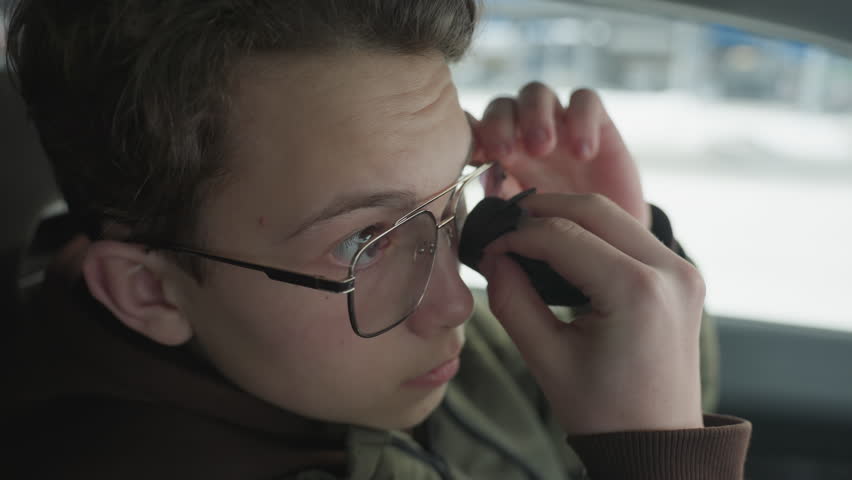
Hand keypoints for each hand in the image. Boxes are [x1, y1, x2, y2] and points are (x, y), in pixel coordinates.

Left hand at [471, 85, 649, 227]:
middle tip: (504, 153)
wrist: (608, 239)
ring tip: (543, 148)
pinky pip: (585, 99)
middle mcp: (524, 135)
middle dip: (498, 124)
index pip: (474, 129)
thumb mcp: (527, 228)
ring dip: (534, 114)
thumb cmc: (563, 234)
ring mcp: (558, 124)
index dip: (468, 133)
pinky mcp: (596, 122)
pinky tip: (584, 153)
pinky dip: (582, 119)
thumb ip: (501, 213)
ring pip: (536, 93)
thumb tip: (477, 213)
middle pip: (501, 106)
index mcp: (499, 157)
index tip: (472, 154)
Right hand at [478, 193, 704, 435]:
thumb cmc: (604, 412)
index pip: (563, 236)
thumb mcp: (546, 358)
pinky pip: (633, 236)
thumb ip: (513, 300)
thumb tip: (493, 257)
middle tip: (504, 227)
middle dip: (542, 211)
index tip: (488, 245)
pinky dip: (595, 233)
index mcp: (636, 292)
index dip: (517, 234)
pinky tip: (564, 248)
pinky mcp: (682, 277)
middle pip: (594, 210)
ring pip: (616, 216)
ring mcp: (682, 271)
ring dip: (569, 218)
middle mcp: (669, 271)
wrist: (657, 445)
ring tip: (529, 236)